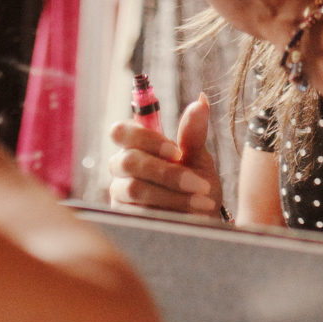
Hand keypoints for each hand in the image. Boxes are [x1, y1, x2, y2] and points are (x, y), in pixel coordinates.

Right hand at [107, 93, 222, 215]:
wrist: (202, 221)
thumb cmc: (196, 185)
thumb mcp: (198, 158)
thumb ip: (193, 133)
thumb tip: (201, 100)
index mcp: (135, 146)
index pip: (121, 132)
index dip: (146, 139)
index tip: (177, 151)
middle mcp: (120, 168)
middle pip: (128, 161)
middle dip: (167, 173)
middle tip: (200, 183)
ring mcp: (119, 194)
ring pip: (135, 189)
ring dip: (174, 195)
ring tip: (203, 199)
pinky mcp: (123, 218)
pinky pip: (139, 213)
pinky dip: (170, 212)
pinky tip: (192, 215)